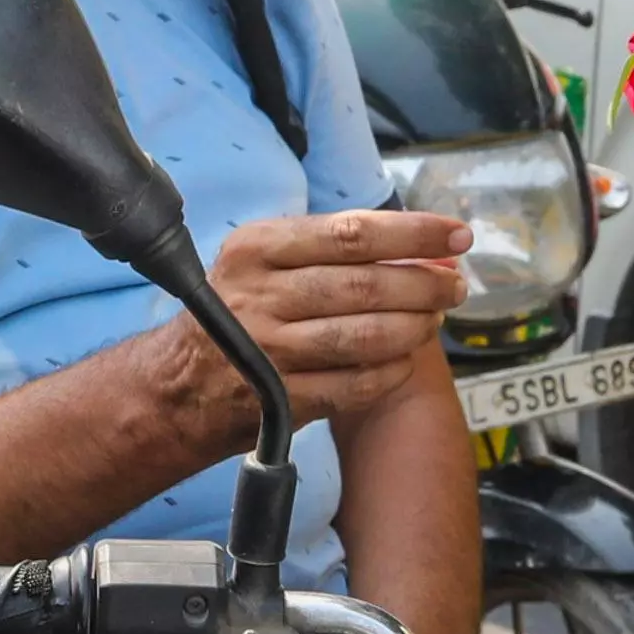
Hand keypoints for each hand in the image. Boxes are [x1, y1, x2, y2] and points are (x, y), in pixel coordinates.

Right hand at [162, 209, 471, 426]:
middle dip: (425, 285)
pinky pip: (355, 384)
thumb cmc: (236, 312)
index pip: (352, 233)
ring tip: (434, 319)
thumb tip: (425, 246)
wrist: (175, 387)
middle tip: (456, 285)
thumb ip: (331, 249)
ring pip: (365, 336)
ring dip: (414, 327)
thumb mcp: (262, 263)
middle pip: (365, 285)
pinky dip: (391, 372)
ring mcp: (268, 352)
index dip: (415, 234)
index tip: (458, 236)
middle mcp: (259, 296)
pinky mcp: (279, 400)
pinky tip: (405, 360)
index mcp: (257, 249)